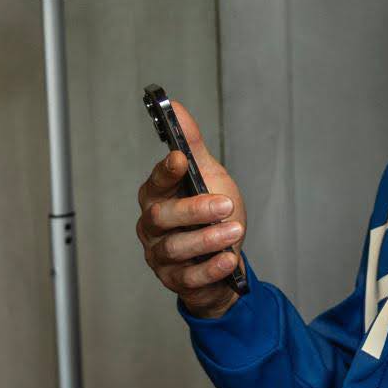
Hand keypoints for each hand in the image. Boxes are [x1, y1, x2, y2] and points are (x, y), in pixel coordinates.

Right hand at [137, 99, 245, 318]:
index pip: (155, 181)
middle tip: (225, 204)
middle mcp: (152, 225)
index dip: (165, 171)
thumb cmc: (213, 215)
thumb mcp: (208, 176)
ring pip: (175, 248)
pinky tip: (228, 259)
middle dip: (194, 210)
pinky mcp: (175, 280)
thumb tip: (176, 107)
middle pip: (161, 217)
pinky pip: (190, 277)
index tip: (180, 159)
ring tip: (235, 231)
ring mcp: (160, 255)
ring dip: (207, 238)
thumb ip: (193, 146)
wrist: (224, 261)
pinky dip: (210, 268)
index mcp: (157, 196)